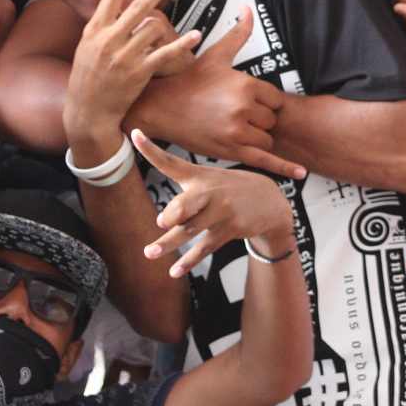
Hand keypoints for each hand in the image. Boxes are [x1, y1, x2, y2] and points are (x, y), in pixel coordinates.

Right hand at [64, 0, 200, 145]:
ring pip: (152, 28)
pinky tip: (195, 35)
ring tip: (169, 21)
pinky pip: (165, 53)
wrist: (88, 111)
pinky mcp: (138, 72)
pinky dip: (181, 44)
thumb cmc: (87, 77)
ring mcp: (124, 56)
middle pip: (138, 6)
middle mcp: (108, 40)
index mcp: (94, 30)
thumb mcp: (86, 47)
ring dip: (164, 23)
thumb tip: (112, 1)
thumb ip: (101, 24)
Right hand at [132, 14, 307, 178]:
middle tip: (235, 114)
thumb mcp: (216, 55)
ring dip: (258, 136)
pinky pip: (265, 161)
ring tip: (235, 128)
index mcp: (245, 85)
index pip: (274, 98)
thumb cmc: (189, 80)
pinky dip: (285, 168)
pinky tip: (301, 173)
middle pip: (271, 119)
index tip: (246, 100)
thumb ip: (238, 33)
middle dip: (259, 118)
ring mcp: (237, 133)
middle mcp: (243, 109)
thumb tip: (249, 8)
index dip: (264, 101)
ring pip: (266, 139)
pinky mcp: (230, 152)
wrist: (161, 107)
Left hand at [134, 130, 297, 277]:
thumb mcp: (211, 181)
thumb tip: (161, 222)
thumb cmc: (230, 191)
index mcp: (199, 176)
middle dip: (172, 214)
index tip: (135, 135)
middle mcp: (208, 192)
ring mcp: (220, 212)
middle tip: (161, 223)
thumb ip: (185, 194)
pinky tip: (174, 271)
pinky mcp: (229, 229)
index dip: (151, 150)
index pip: (171, 161)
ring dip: (169, 243)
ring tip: (150, 253)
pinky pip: (205, 247)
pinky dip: (189, 261)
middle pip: (185, 203)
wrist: (270, 201)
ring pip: (191, 230)